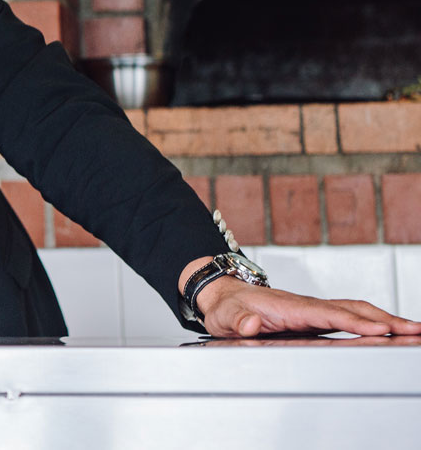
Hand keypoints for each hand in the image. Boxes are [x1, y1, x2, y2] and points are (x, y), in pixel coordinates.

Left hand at [194, 276, 420, 338]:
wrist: (223, 294)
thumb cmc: (227, 306)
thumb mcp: (225, 316)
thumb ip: (239, 321)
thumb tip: (252, 323)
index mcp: (289, 307)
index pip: (326, 314)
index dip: (353, 322)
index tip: (379, 329)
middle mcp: (307, 305)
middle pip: (351, 309)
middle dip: (384, 319)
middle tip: (414, 330)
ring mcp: (313, 310)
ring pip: (355, 311)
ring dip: (385, 319)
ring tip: (414, 330)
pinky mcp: (315, 316)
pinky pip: (349, 316)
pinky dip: (372, 321)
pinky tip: (389, 330)